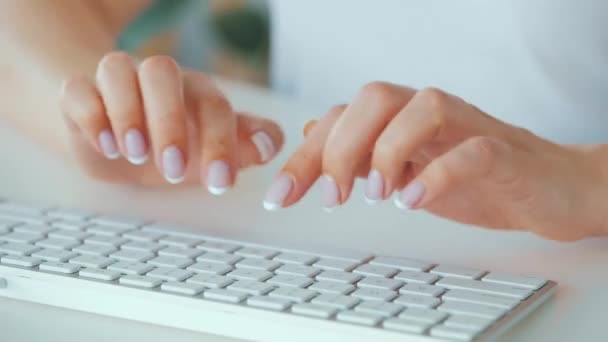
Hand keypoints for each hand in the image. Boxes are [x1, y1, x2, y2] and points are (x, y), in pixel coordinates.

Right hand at [60, 52, 282, 191]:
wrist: (125, 146)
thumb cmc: (177, 146)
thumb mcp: (212, 152)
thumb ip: (247, 146)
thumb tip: (267, 144)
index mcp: (197, 94)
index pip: (214, 104)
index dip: (221, 142)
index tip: (219, 183)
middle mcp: (159, 82)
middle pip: (162, 71)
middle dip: (169, 120)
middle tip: (173, 169)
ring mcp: (119, 84)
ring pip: (116, 68)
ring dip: (126, 111)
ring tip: (135, 153)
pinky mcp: (82, 95)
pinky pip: (78, 89)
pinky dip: (91, 115)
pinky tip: (106, 146)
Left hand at [264, 82, 603, 240]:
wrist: (548, 186)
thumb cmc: (475, 177)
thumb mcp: (406, 168)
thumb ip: (361, 151)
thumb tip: (311, 133)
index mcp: (400, 119)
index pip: (341, 119)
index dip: (304, 156)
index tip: (280, 198)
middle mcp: (428, 114)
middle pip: (373, 100)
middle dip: (339, 149)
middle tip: (332, 199)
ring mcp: (466, 127)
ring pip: (420, 107)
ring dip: (387, 151)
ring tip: (376, 197)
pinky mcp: (502, 150)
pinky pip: (470, 149)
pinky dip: (437, 173)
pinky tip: (414, 201)